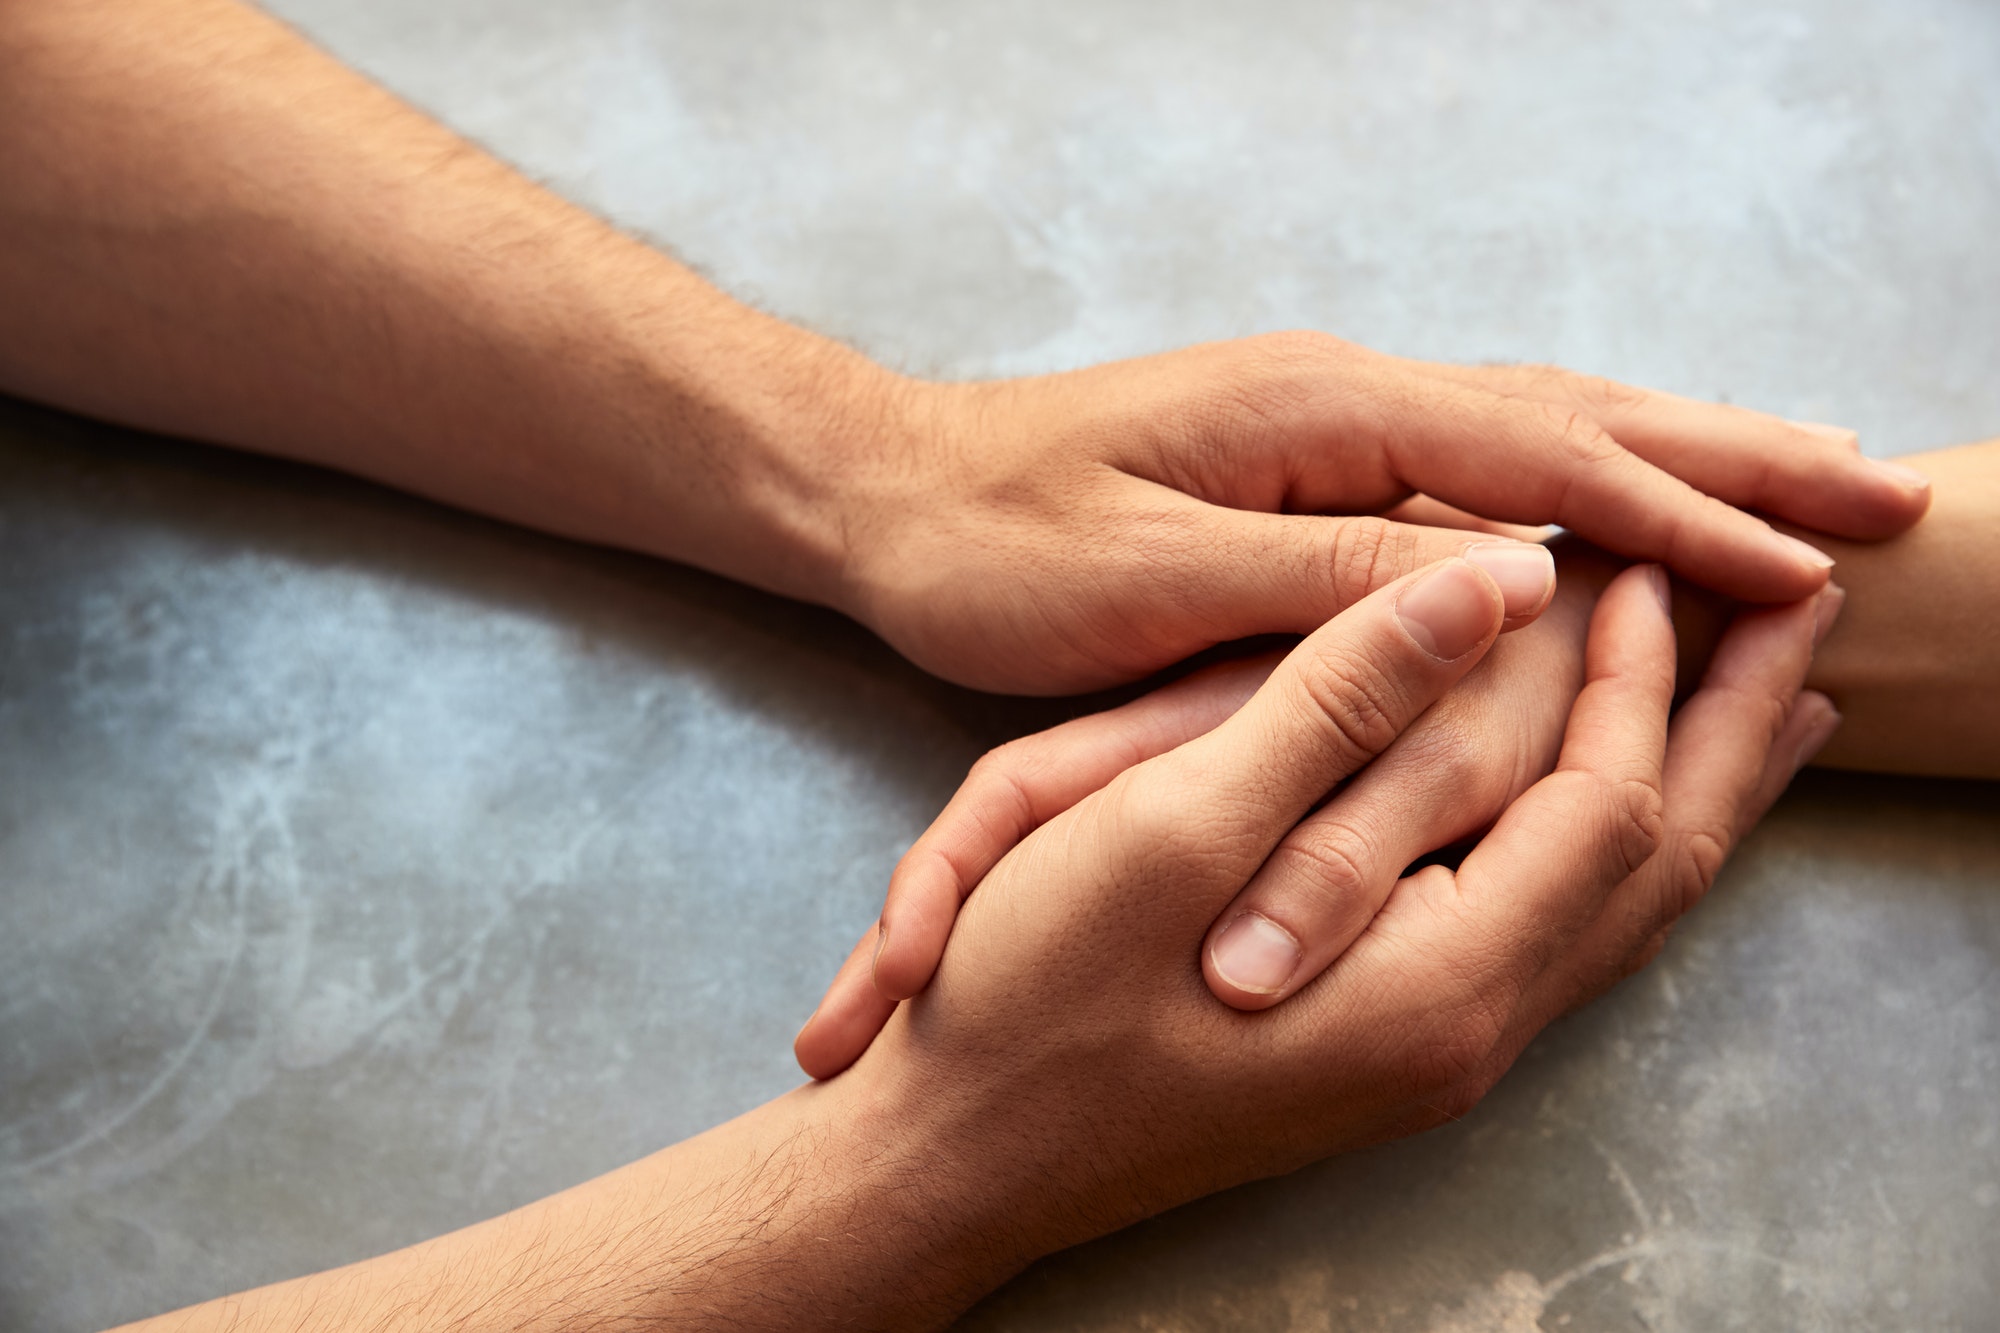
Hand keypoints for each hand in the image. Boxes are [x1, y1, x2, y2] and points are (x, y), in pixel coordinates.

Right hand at [826, 565, 1830, 1295]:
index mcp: (1434, 982)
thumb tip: (1497, 581)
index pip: (1609, 805)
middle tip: (1787, 614)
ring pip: (1613, 917)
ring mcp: (1427, 1058)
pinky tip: (1604, 812)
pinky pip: (1550, 942)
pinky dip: (1608, 854)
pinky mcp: (1384, 1053)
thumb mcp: (1170, 820)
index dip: (1642, 675)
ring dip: (1687, 795)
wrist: (955, 1154)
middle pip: (1655, 871)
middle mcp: (1464, 1038)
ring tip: (1759, 707)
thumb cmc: (1034, 992)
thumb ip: (1340, 698)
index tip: (1645, 557)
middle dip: (1723, 732)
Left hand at [838, 333, 1922, 691]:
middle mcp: (1344, 395)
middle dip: (1732, 456)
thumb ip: (1328, 584)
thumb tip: (1510, 582)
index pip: (1544, 462)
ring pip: (1541, 424)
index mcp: (1321, 416)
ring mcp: (1329, 418)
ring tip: (1804, 476)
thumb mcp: (1152, 584)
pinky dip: (1584, 471)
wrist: (890, 498)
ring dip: (1678, 450)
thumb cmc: (995, 551)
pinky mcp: (1306, 457)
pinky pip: (1481, 457)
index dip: (1684, 516)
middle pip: (1576, 412)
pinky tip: (1626, 496)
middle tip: (1882, 488)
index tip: (1811, 561)